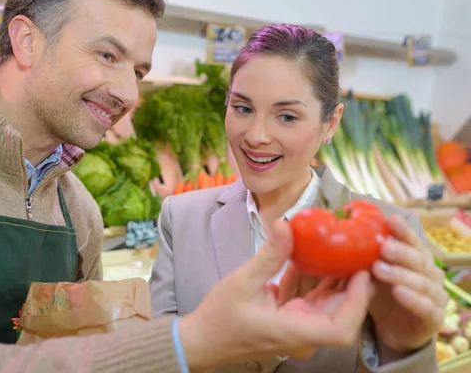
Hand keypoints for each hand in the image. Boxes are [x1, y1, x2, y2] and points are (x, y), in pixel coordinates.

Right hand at [178, 220, 374, 371]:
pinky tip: (311, 257)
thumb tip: (286, 224)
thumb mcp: (243, 282)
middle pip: (341, 313)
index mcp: (294, 331)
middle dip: (352, 283)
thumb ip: (269, 255)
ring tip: (341, 248)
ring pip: (328, 305)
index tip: (361, 272)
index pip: (341, 327)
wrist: (203, 340)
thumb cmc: (220, 317)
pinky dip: (313, 281)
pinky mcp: (290, 321)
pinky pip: (310, 302)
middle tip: (358, 251)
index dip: (357, 301)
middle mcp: (302, 334)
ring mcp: (298, 329)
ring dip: (334, 279)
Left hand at [369, 215, 446, 354]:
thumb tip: (342, 232)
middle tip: (383, 246)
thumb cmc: (384, 294)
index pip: (413, 241)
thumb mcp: (373, 274)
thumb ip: (366, 257)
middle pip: (419, 260)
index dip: (403, 230)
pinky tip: (398, 291)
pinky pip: (425, 307)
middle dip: (401, 252)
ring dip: (402, 274)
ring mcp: (436, 296)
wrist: (395, 329)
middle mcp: (431, 275)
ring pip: (422, 283)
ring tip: (380, 269)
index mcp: (418, 259)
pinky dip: (412, 298)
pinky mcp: (434, 318)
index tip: (390, 219)